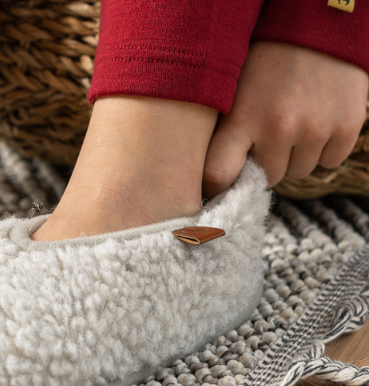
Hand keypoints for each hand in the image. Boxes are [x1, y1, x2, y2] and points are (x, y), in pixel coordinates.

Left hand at [203, 42, 367, 196]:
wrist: (314, 28)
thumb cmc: (262, 63)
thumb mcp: (230, 92)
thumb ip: (223, 132)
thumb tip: (212, 178)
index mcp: (241, 119)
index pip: (218, 175)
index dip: (217, 185)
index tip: (218, 183)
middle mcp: (278, 129)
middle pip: (267, 178)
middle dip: (264, 163)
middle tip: (265, 136)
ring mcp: (315, 130)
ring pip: (299, 171)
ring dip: (294, 155)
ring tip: (291, 123)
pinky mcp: (346, 127)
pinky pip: (329, 161)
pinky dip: (322, 149)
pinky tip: (314, 123)